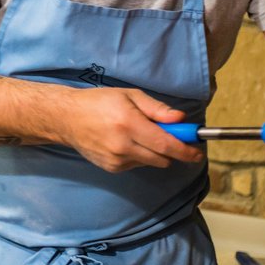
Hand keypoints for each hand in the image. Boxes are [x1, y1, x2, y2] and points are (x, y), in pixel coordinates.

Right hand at [56, 88, 205, 172]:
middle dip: (173, 150)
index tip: (197, 152)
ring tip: (139, 134)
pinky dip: (139, 155)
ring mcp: (116, 160)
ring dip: (154, 152)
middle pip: (162, 158)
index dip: (185, 150)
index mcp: (129, 124)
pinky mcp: (112, 168)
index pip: (165, 144)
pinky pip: (137, 164)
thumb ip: (157, 109)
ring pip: (151, 162)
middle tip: (172, 136)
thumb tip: (181, 119)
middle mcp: (123, 145)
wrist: (67, 119)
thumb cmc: (100, 102)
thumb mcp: (129, 96)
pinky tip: (125, 142)